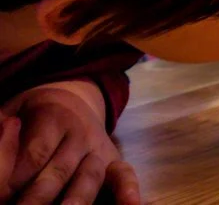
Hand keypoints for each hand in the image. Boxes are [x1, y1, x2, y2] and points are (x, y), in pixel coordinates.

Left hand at [2, 82, 140, 204]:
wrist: (74, 99)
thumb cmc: (31, 114)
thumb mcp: (12, 111)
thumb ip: (1, 126)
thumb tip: (2, 133)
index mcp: (53, 115)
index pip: (34, 154)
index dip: (14, 179)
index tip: (2, 196)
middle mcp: (80, 132)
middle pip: (58, 172)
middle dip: (37, 198)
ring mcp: (99, 149)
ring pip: (87, 180)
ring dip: (75, 201)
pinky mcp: (115, 162)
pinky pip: (125, 176)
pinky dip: (129, 191)